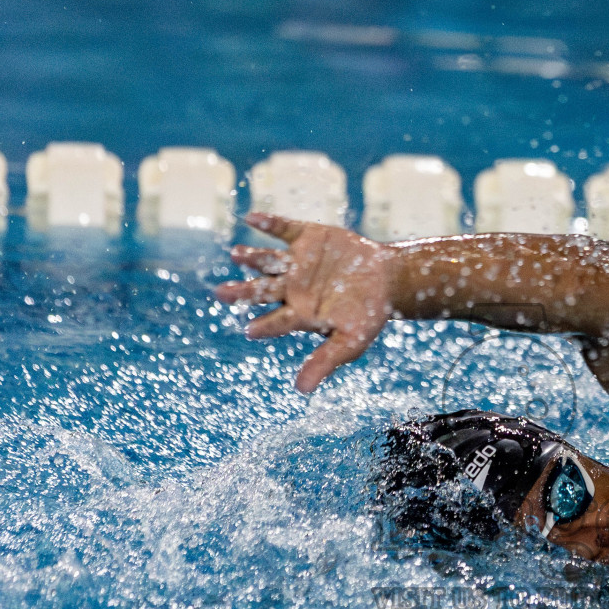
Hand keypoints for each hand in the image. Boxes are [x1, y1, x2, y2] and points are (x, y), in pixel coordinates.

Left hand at [216, 213, 400, 392]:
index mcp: (300, 314)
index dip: (264, 326)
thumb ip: (325, 362)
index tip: (250, 330)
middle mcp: (292, 288)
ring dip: (251, 257)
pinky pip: (284, 229)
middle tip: (219, 294)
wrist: (388, 279)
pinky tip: (251, 218)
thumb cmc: (370, 315)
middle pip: (260, 290)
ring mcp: (298, 262)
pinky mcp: (307, 237)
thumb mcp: (351, 342)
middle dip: (241, 292)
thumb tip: (302, 391)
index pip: (276, 322)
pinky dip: (269, 224)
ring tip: (236, 255)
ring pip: (267, 260)